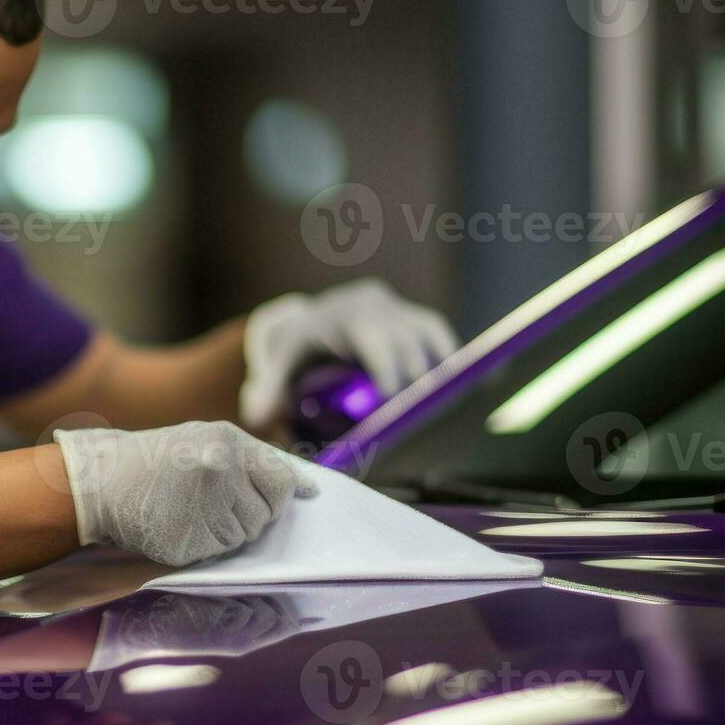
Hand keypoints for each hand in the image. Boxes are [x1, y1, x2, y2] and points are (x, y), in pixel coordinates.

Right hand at [53, 421, 315, 566]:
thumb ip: (257, 461)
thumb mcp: (208, 439)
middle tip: (215, 500)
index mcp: (228, 444)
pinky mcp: (187, 542)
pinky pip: (218, 553)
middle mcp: (219, 474)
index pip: (282, 482)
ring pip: (244, 536)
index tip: (277, 499)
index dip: (278, 495)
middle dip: (249, 512)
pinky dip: (206, 545)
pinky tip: (181, 526)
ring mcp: (202, 509)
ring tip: (193, 509)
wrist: (103, 482)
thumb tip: (308, 489)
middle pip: (266, 514)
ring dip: (227, 530)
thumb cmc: (161, 460)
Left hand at [239, 278, 458, 428]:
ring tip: (452, 402)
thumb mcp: (279, 364)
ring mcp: (400, 310)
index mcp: (345, 315)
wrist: (314, 318)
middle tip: (426, 413)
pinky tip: (468, 383)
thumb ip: (267, 391)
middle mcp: (377, 306)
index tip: (394, 399)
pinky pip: (440, 334)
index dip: (388, 367)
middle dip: (417, 375)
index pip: (373, 339)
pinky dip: (452, 356)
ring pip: (430, 332)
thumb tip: (257, 418)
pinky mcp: (417, 320)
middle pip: (407, 339)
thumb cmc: (297, 348)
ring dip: (442, 365)